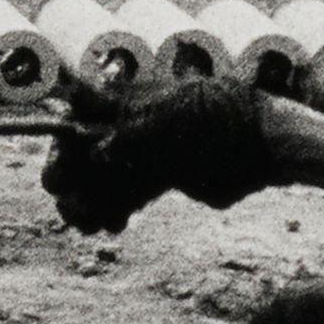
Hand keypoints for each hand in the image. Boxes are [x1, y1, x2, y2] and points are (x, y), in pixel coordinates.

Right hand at [39, 73, 269, 235]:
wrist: (267, 142)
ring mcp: (151, 147)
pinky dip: (118, 206)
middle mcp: (134, 120)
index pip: (79, 114)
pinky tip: (111, 226)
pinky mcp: (169, 172)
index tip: (56, 179)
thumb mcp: (168, 127)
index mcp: (130, 98)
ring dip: (92, 200)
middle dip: (74, 180)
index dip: (62, 144)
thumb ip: (128, 138)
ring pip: (109, 174)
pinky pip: (133, 189)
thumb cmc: (218, 124)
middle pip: (89, 148)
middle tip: (68, 209)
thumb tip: (93, 156)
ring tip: (85, 225)